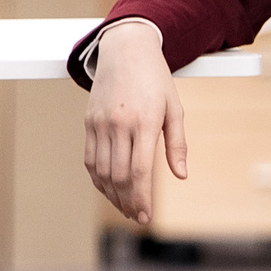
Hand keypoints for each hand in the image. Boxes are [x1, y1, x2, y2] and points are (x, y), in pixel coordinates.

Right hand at [82, 22, 186, 224]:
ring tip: (126, 208)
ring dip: (112, 194)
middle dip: (128, 201)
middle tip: (137, 217)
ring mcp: (99, 125)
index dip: (142, 197)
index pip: (140, 170)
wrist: (125, 52)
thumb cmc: (156, 81)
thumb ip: (177, 144)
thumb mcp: (174, 109)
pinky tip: (109, 189)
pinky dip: (98, 179)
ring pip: (101, 171)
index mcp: (143, 123)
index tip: (146, 215)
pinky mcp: (88, 123)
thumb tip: (181, 175)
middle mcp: (118, 125)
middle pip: (119, 175)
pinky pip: (90, 159)